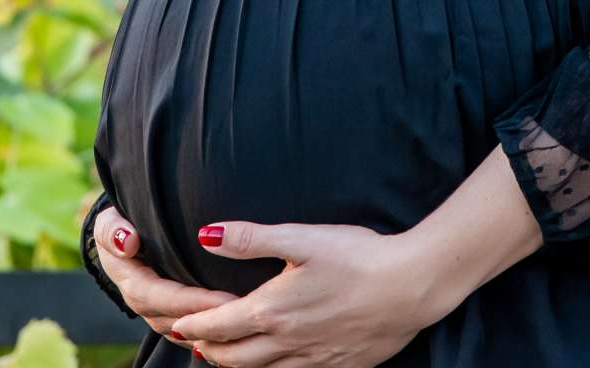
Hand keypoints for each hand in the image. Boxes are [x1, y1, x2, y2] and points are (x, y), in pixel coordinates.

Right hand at [91, 204, 249, 349]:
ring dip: (218, 331)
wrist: (122, 240)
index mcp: (132, 284)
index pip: (162, 297)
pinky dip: (217, 335)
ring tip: (251, 323)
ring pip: (190, 334)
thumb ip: (113, 230)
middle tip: (248, 313)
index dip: (193, 302)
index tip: (224, 300)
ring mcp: (161, 317)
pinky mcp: (176, 319)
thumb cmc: (119, 227)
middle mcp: (147, 307)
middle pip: (180, 321)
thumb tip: (128, 242)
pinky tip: (243, 331)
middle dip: (213, 319)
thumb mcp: (109, 222)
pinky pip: (196, 333)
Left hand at [166, 220, 447, 366]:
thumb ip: (250, 238)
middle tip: (192, 342)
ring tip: (223, 357)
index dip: (195, 325)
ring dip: (236, 364)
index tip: (178, 323)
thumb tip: (205, 235)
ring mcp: (313, 358)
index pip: (219, 324)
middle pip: (233, 357)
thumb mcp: (301, 238)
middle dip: (209, 350)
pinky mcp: (338, 365)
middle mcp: (287, 342)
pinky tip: (277, 364)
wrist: (411, 287)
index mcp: (272, 310)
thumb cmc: (358, 257)